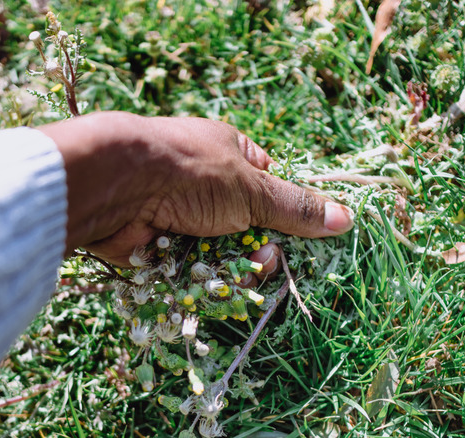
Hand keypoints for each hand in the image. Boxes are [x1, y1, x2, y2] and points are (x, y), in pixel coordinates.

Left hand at [38, 112, 354, 265]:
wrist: (118, 186)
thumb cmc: (190, 172)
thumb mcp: (251, 188)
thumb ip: (294, 207)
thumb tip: (346, 218)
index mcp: (229, 154)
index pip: (268, 186)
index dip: (283, 212)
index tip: (298, 235)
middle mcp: (205, 183)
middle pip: (247, 226)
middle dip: (258, 247)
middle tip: (262, 258)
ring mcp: (180, 214)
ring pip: (220, 252)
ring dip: (231, 266)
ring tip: (237, 272)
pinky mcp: (159, 244)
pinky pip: (191, 268)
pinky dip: (200, 276)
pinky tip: (207, 281)